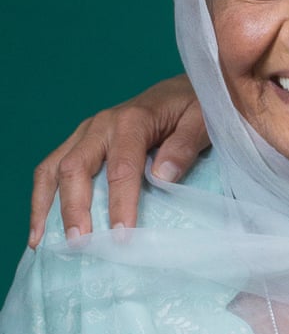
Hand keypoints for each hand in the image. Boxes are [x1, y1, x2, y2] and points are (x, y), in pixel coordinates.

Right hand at [30, 76, 208, 245]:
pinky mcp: (83, 141)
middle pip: (76, 168)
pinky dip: (43, 196)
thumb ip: (184, 146)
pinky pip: (53, 167)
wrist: (184, 90)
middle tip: (80, 243)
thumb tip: (162, 176)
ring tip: (41, 241)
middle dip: (74, 208)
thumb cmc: (196, 107)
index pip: (121, 169)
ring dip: (46, 205)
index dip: (120, 204)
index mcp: (133, 121)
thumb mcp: (202, 122)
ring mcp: (88, 132)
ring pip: (54, 167)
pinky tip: (42, 225)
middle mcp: (102, 125)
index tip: (122, 235)